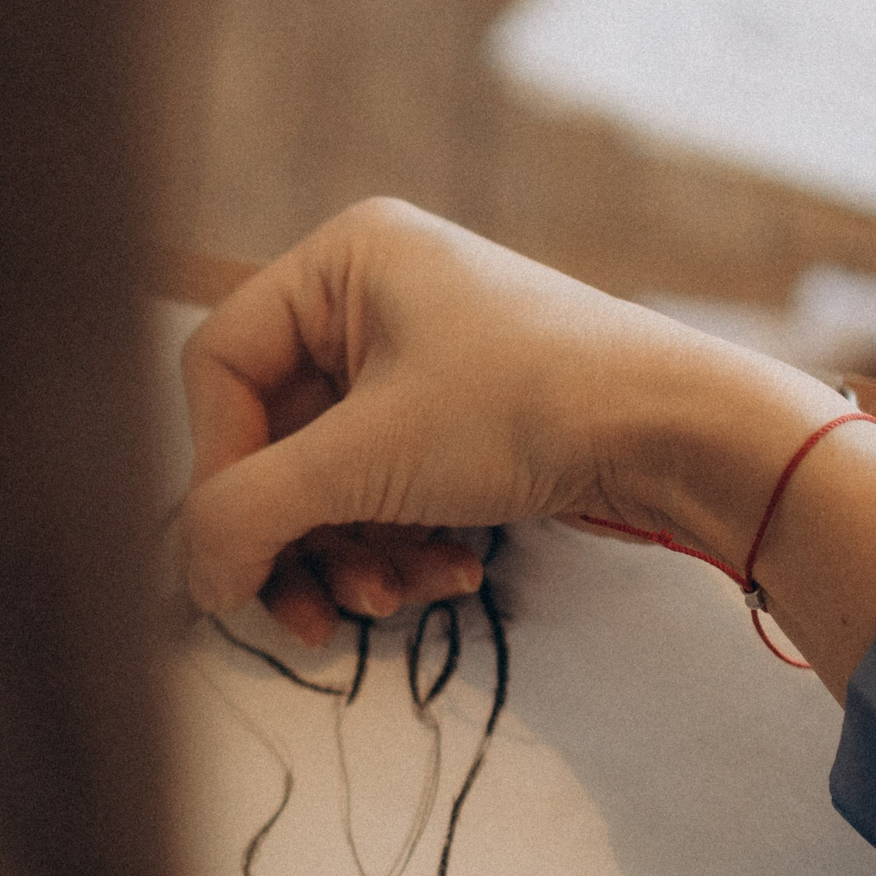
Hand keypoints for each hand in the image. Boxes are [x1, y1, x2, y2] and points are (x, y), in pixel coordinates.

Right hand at [177, 200, 875, 692]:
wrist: (687, 436)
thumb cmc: (530, 407)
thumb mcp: (368, 460)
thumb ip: (248, 516)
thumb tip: (189, 578)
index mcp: (342, 259)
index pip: (219, 369)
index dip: (218, 470)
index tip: (240, 552)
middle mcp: (373, 297)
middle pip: (272, 439)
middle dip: (297, 536)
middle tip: (314, 616)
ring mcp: (419, 360)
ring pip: (329, 479)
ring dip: (351, 556)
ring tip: (396, 601)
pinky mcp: (460, 420)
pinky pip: (386, 491)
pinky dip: (402, 544)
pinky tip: (451, 573)